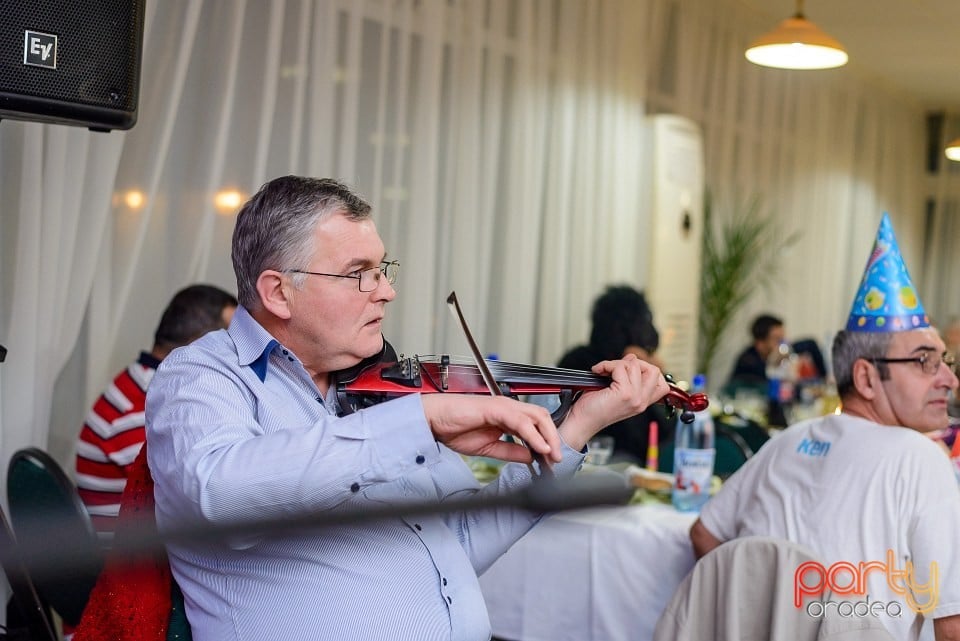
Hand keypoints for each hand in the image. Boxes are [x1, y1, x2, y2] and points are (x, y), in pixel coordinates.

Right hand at [421, 394, 562, 463]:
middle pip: (542, 418)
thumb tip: (531, 457)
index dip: (548, 442)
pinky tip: (540, 448)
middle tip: (557, 460)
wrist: (434, 421)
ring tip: (553, 455)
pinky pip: (521, 421)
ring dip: (549, 437)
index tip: (552, 463)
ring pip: (537, 417)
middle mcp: (509, 408)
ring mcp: (504, 406)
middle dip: (554, 439)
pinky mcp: (496, 408)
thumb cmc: (454, 428)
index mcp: (508, 416)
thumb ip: (510, 451)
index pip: (536, 425)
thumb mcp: (489, 448)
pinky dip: (533, 435)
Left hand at [560, 354, 668, 449]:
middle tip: (616, 369)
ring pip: (635, 365)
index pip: (662, 384)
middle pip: (654, 370)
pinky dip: (606, 365)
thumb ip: (628, 377)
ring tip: (604, 371)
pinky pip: (620, 367)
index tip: (627, 371)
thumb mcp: (616, 391)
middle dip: (634, 362)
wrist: (580, 422)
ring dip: (616, 363)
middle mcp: (642, 401)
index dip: (646, 370)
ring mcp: (635, 398)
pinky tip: (597, 371)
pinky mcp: (624, 393)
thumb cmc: (593, 407)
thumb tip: (631, 358)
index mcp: (642, 402)